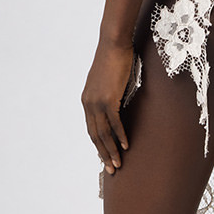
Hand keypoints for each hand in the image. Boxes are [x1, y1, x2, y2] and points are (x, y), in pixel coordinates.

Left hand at [82, 41, 134, 173]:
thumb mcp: (109, 80)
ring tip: (118, 164)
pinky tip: (126, 146)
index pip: (92, 128)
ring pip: (103, 133)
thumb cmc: (114, 58)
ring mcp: (97, 102)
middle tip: (111, 170)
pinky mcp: (108, 99)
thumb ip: (110, 94)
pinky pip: (114, 123)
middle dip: (103, 154)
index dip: (98, 145)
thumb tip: (119, 103)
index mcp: (87, 100)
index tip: (106, 157)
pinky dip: (120, 136)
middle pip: (95, 135)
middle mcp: (89, 103)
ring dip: (111, 150)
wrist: (113, 44)